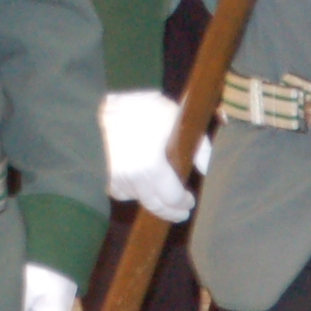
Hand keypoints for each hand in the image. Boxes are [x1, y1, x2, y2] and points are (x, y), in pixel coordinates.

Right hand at [99, 89, 197, 221]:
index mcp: (152, 167)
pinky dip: (129, 191)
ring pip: (135, 198)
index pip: (171, 198)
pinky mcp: (104, 170)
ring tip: (160, 194)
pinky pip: (118, 190)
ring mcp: (115, 175)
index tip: (190, 201)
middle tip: (181, 213)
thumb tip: (206, 170)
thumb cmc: (153, 109)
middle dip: (169, 211)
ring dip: (150, 199)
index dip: (183, 203)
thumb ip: (199, 150)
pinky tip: (138, 186)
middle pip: (154, 205)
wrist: (120, 97)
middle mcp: (132, 177)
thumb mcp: (181, 124)